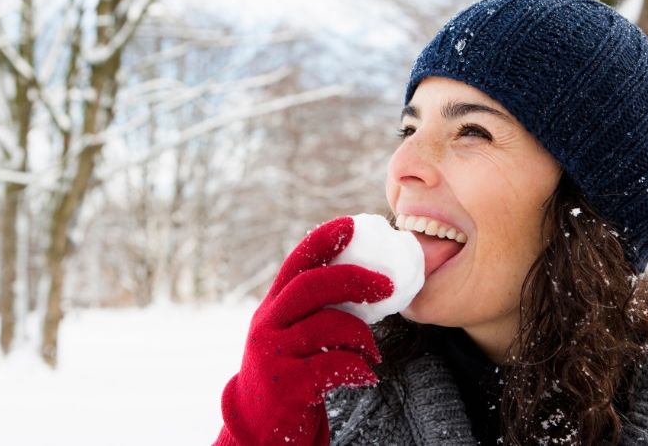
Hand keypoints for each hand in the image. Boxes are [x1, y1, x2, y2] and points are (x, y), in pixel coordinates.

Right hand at [214, 216, 393, 444]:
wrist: (259, 423)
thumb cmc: (290, 370)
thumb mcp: (292, 332)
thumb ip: (316, 307)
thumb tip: (371, 277)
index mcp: (274, 304)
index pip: (298, 260)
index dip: (325, 238)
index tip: (355, 223)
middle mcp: (268, 322)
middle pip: (311, 285)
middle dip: (355, 279)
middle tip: (388, 287)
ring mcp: (273, 353)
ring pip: (328, 325)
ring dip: (363, 337)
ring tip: (373, 352)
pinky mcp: (286, 386)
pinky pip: (332, 366)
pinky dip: (358, 368)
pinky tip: (366, 376)